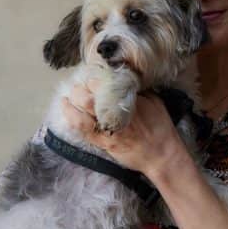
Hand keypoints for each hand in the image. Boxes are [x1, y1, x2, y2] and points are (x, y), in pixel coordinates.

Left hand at [61, 80, 186, 175]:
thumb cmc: (160, 127)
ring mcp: (108, 129)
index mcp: (130, 101)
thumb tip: (125, 79)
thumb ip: (138, 90)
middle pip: (90, 95)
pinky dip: (71, 117)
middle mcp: (116, 113)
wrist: (161, 155)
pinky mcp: (103, 142)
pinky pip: (82, 130)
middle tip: (81, 86)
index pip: (106, 82)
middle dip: (81, 88)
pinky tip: (66, 109)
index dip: (96, 76)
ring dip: (73, 101)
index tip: (94, 73)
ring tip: (69, 97)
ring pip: (82, 111)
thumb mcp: (155, 101)